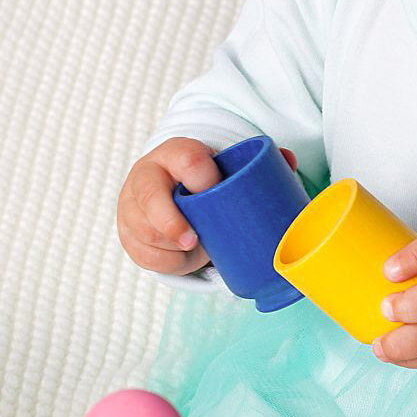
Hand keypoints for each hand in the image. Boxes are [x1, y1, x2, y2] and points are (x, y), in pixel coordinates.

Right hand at [117, 137, 297, 276]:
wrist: (164, 186)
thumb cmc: (202, 178)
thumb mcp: (222, 166)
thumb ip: (255, 163)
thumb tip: (289, 161)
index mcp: (174, 153)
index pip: (185, 159)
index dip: (202, 177)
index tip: (215, 191)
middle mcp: (146, 175)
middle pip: (150, 198)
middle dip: (172, 223)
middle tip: (195, 242)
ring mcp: (131, 206)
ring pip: (146, 232)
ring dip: (173, 247)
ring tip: (199, 248)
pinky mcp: (127, 233)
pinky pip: (143, 255)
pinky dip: (167, 262)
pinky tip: (182, 258)